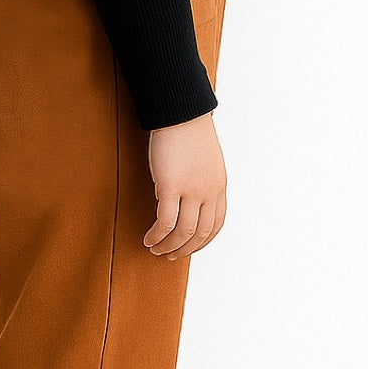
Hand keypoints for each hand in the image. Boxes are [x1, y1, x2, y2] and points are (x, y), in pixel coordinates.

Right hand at [143, 110, 226, 259]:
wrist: (181, 113)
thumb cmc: (189, 132)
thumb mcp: (207, 161)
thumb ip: (203, 181)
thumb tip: (191, 199)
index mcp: (219, 187)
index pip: (216, 225)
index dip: (202, 242)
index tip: (189, 248)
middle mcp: (209, 192)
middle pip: (200, 233)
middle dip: (184, 249)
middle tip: (170, 255)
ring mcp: (191, 190)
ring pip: (182, 232)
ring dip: (168, 246)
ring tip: (155, 249)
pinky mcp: (171, 186)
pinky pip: (164, 221)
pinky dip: (156, 235)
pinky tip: (148, 238)